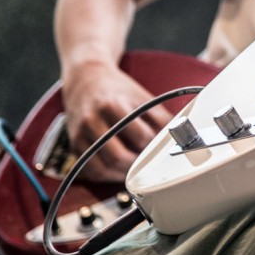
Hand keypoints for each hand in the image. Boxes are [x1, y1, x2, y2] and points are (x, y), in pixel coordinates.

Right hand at [61, 60, 176, 180]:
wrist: (86, 79)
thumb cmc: (118, 89)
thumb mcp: (142, 97)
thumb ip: (161, 118)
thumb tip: (180, 140)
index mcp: (113, 106)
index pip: (140, 137)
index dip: (155, 147)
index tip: (163, 151)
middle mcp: (93, 121)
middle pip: (118, 157)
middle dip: (138, 166)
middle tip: (150, 166)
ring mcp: (80, 134)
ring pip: (102, 169)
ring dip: (122, 176)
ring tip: (137, 171)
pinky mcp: (74, 145)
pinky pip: (90, 170)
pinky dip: (106, 176)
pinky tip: (119, 172)